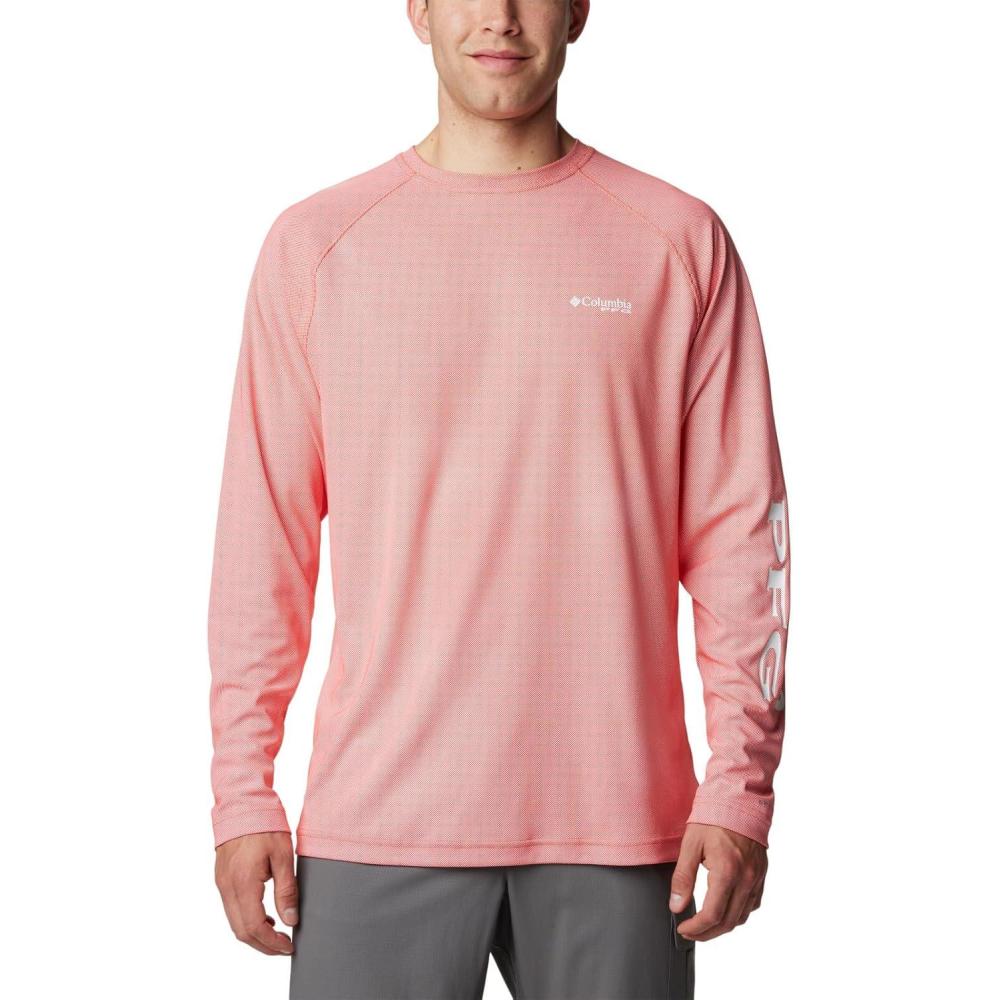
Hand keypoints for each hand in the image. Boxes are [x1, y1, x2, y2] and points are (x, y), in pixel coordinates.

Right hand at [214, 831, 298, 954]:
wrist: (242, 804)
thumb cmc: (265, 825)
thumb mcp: (283, 856)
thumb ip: (286, 890)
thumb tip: (290, 919)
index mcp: (243, 883)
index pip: (254, 927)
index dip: (271, 943)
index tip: (288, 946)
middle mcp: (228, 887)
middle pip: (241, 931)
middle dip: (263, 945)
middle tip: (284, 946)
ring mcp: (222, 884)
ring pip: (234, 922)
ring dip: (254, 934)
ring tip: (277, 933)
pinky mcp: (222, 879)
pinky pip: (232, 909)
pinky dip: (247, 920)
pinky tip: (264, 916)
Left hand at [668, 822, 767, 941]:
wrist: (739, 799)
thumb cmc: (713, 817)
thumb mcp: (691, 844)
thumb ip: (683, 877)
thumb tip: (676, 906)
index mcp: (727, 872)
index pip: (712, 915)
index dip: (696, 928)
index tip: (683, 928)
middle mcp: (746, 879)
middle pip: (728, 922)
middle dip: (707, 933)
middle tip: (690, 931)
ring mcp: (756, 878)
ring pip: (742, 917)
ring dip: (723, 926)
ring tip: (704, 925)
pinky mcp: (761, 874)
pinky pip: (752, 904)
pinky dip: (738, 913)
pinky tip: (725, 909)